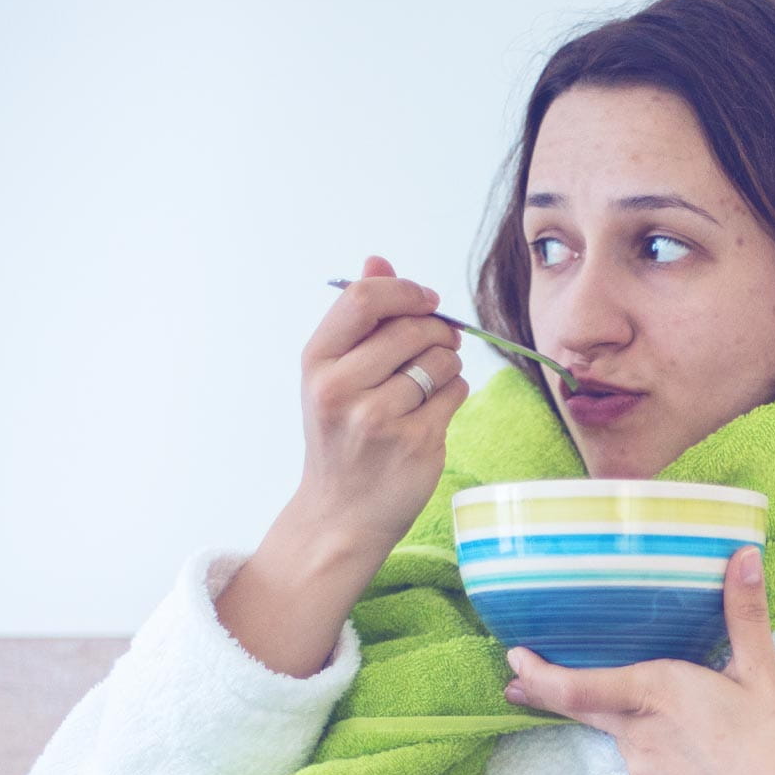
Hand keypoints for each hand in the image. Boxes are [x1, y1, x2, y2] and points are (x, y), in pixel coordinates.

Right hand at [294, 254, 468, 552]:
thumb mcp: (334, 375)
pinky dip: (455, 394)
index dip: (405, 291)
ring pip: (442, 360)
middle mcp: (341, 389)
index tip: (427, 300)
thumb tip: (379, 260)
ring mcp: (378, 419)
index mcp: (317, 363)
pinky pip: (457, 392)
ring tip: (428, 385)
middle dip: (437, 332)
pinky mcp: (416, 443)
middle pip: (413, 328)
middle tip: (437, 347)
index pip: (364, 299)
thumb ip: (358, 318)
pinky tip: (433, 412)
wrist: (341, 513)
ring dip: (448, 365)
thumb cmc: (342, 436)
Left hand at [502, 547, 774, 774]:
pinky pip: (638, 759)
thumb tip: (743, 556)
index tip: (515, 659)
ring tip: (660, 709)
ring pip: (618, 731)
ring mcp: (642, 769)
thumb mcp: (765, 673)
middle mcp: (639, 733)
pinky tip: (682, 744)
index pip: (579, 685)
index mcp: (660, 691)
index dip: (539, 675)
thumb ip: (744, 613)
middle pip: (583, 706)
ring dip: (622, 716)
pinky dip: (647, 744)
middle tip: (519, 676)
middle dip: (546, 690)